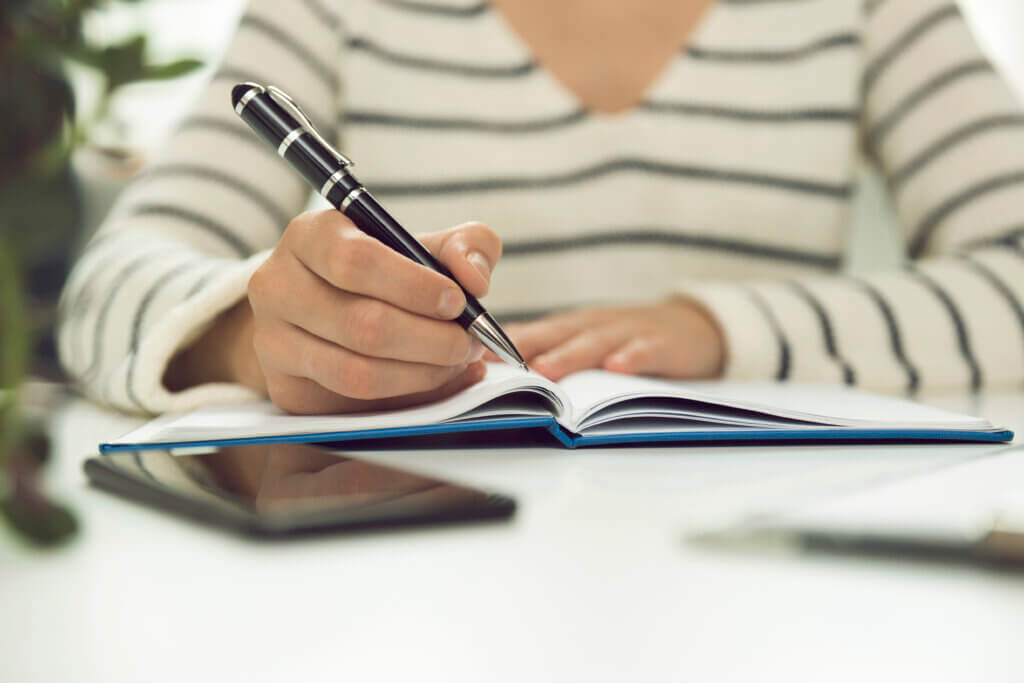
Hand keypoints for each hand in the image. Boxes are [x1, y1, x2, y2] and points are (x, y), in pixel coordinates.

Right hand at [170, 212, 502, 413]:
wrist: (326, 312)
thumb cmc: (385, 274)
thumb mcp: (423, 246)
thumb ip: (464, 246)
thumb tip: (474, 277)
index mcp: (310, 235)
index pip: (355, 261)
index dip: (413, 285)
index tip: (459, 301)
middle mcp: (278, 285)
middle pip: (361, 324)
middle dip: (430, 339)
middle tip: (470, 343)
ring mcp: (272, 341)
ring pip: (356, 371)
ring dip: (422, 374)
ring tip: (459, 363)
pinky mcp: (284, 388)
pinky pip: (351, 404)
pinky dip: (406, 398)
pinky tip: (437, 382)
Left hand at [502, 299, 724, 381]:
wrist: (696, 329)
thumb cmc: (629, 341)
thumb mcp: (587, 341)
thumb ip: (550, 350)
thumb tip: (493, 368)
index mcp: (572, 328)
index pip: (532, 334)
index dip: (501, 344)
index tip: (469, 358)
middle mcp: (594, 325)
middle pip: (556, 335)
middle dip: (524, 349)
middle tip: (496, 363)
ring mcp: (628, 332)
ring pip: (595, 343)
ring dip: (569, 356)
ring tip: (546, 371)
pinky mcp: (663, 342)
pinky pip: (646, 349)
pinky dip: (633, 357)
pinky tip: (619, 368)